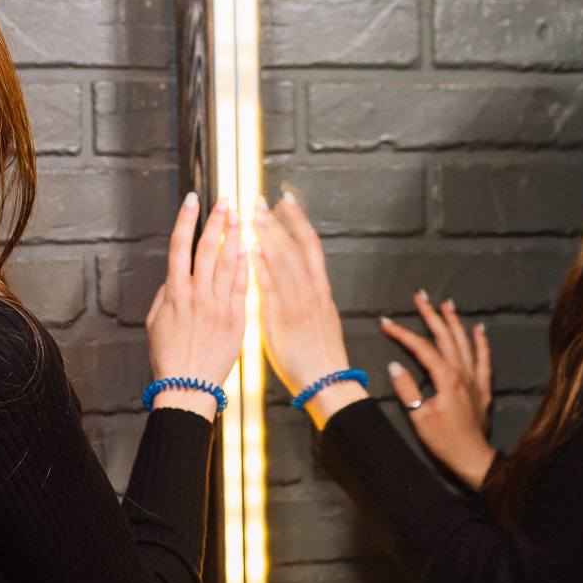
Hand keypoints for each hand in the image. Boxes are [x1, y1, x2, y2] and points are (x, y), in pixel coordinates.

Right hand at [146, 193, 248, 419]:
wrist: (188, 387)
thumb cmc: (169, 358)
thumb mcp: (154, 323)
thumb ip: (165, 295)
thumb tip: (175, 276)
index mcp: (175, 294)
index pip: (180, 246)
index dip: (186, 220)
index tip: (193, 200)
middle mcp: (198, 296)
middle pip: (208, 249)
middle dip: (217, 221)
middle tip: (226, 200)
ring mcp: (219, 307)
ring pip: (228, 263)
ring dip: (234, 236)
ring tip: (240, 217)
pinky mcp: (237, 319)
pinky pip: (242, 286)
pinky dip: (246, 265)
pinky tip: (250, 249)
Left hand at [252, 191, 364, 426]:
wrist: (329, 383)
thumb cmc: (321, 358)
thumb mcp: (321, 322)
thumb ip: (309, 300)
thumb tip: (301, 286)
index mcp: (320, 290)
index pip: (309, 246)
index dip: (297, 221)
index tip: (286, 201)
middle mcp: (312, 291)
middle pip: (296, 247)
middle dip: (278, 221)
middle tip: (262, 199)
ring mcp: (299, 303)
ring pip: (285, 262)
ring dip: (269, 236)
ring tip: (254, 214)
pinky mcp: (284, 319)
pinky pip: (273, 287)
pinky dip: (263, 266)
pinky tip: (252, 249)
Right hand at [382, 292, 495, 490]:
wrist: (473, 459)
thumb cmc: (445, 441)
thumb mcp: (419, 418)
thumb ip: (407, 390)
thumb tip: (394, 367)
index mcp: (446, 379)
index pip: (421, 348)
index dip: (402, 334)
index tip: (385, 323)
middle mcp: (462, 374)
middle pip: (445, 337)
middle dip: (431, 315)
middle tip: (420, 296)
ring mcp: (475, 380)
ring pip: (464, 342)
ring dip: (454, 321)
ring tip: (446, 303)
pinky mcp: (482, 388)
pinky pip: (484, 359)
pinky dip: (481, 342)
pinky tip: (479, 328)